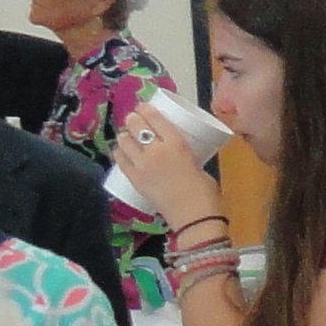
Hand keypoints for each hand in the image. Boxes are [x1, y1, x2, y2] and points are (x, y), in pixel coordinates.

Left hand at [111, 110, 223, 232]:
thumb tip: (174, 153)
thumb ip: (183, 154)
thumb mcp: (198, 163)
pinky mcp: (135, 180)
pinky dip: (119, 153)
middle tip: (135, 120)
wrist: (195, 218)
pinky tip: (121, 151)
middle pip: (136, 125)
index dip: (145, 109)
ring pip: (124, 141)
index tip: (143, 107)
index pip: (154, 118)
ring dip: (125, 135)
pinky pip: (120, 161)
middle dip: (133, 119)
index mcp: (176, 144)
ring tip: (128, 136)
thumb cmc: (205, 193)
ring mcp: (143, 166)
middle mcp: (156, 150)